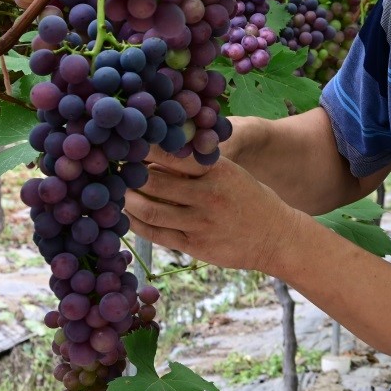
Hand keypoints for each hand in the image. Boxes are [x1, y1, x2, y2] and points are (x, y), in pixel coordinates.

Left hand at [123, 145, 296, 272]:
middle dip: (128, 175)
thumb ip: (202, 166)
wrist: (277, 237)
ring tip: (115, 193)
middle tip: (113, 170)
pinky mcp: (196, 246)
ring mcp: (202, 223)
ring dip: (127, 201)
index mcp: (219, 171)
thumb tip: (159, 154)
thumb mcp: (234, 173)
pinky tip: (128, 216)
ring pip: (150, 211)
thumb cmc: (251, 199)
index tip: (127, 144)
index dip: (146, 150)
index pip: (173, 155)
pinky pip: (157, 234)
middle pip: (154, 182)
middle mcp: (209, 195)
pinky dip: (137, 224)